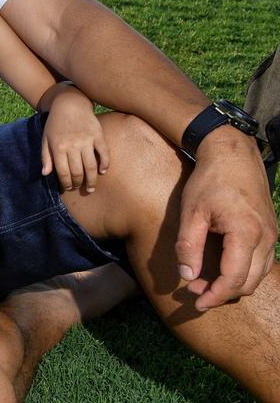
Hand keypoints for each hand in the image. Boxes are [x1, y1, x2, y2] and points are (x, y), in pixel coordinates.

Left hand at [40, 88, 108, 191]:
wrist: (70, 104)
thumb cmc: (55, 123)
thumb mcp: (45, 139)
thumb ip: (45, 157)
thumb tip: (45, 174)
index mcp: (58, 147)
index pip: (63, 172)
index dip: (66, 183)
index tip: (67, 188)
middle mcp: (73, 145)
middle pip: (77, 172)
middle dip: (78, 183)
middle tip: (79, 188)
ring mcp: (87, 140)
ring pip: (91, 166)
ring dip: (92, 180)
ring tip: (91, 187)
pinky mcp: (98, 135)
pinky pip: (104, 153)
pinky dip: (105, 164)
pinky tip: (103, 171)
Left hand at [175, 126, 275, 310]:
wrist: (233, 154)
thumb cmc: (209, 181)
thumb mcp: (191, 212)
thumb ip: (188, 246)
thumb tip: (187, 276)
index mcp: (246, 234)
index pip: (234, 279)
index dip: (215, 296)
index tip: (196, 304)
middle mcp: (266, 237)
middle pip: (249, 282)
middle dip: (222, 292)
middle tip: (195, 292)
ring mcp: (272, 234)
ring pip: (258, 275)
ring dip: (233, 283)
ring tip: (204, 281)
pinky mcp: (270, 230)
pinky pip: (261, 262)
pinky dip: (243, 271)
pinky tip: (220, 267)